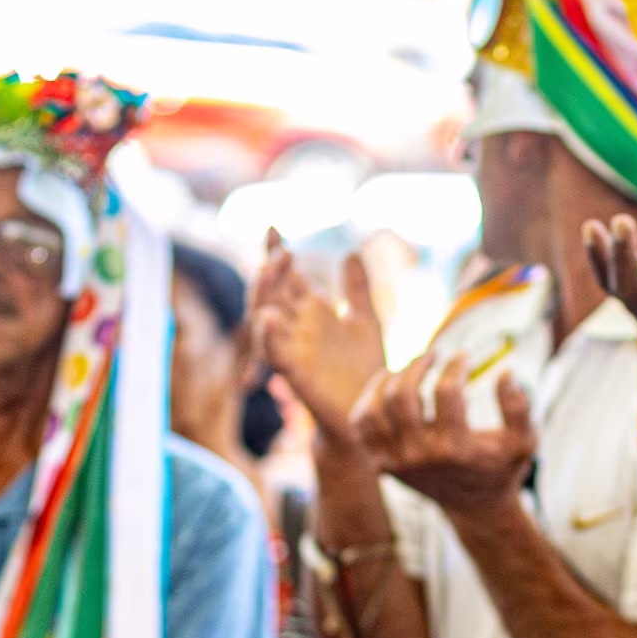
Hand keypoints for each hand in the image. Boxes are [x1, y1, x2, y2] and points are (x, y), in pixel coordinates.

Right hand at [254, 231, 387, 442]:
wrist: (372, 410)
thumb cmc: (367, 369)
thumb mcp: (367, 322)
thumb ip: (358, 290)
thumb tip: (351, 253)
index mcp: (312, 312)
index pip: (287, 277)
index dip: (275, 252)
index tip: (272, 227)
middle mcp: (297, 327)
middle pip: (271, 292)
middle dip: (272, 270)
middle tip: (282, 252)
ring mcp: (293, 349)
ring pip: (264, 317)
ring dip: (264, 293)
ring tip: (271, 269)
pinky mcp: (294, 373)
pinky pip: (274, 353)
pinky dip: (268, 335)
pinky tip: (270, 317)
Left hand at [351, 349, 535, 515]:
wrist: (475, 507)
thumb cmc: (501, 466)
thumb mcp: (523, 441)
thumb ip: (519, 408)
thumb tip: (505, 372)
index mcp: (456, 448)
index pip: (447, 392)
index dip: (456, 366)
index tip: (463, 356)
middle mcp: (421, 455)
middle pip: (402, 396)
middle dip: (417, 365)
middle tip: (432, 354)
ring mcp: (397, 461)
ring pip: (375, 408)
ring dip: (389, 379)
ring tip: (407, 368)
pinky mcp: (383, 464)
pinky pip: (362, 425)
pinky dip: (369, 401)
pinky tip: (388, 387)